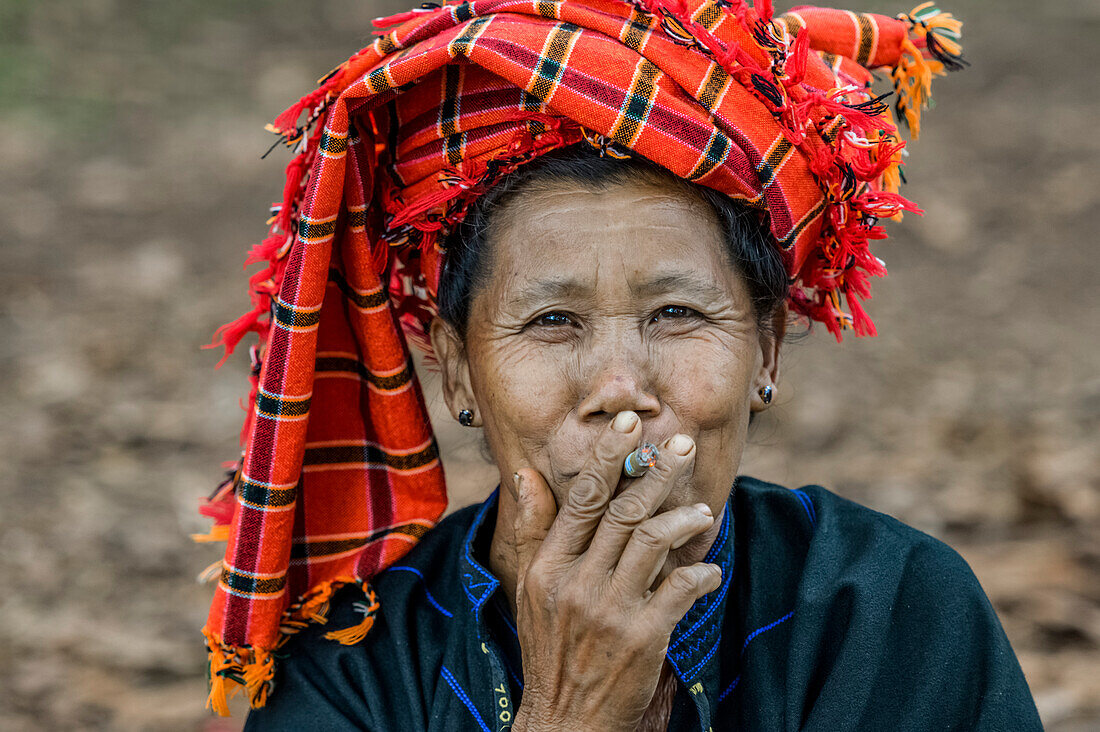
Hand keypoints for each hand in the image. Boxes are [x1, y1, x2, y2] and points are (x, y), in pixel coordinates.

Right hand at [510, 411, 721, 730]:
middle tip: (683, 443)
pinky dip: (701, 574)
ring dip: (684, 517)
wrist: (563, 722)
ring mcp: (610, 610)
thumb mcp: (527, 590)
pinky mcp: (643, 638)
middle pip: (624, 510)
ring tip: (702, 510)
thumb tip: (524, 475)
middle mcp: (577, 582)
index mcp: (548, 566)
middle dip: (657, 471)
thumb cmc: (549, 652)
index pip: (582, 498)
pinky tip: (709, 572)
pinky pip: (680, 589)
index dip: (609, 456)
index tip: (630, 425)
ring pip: (654, 540)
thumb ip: (530, 531)